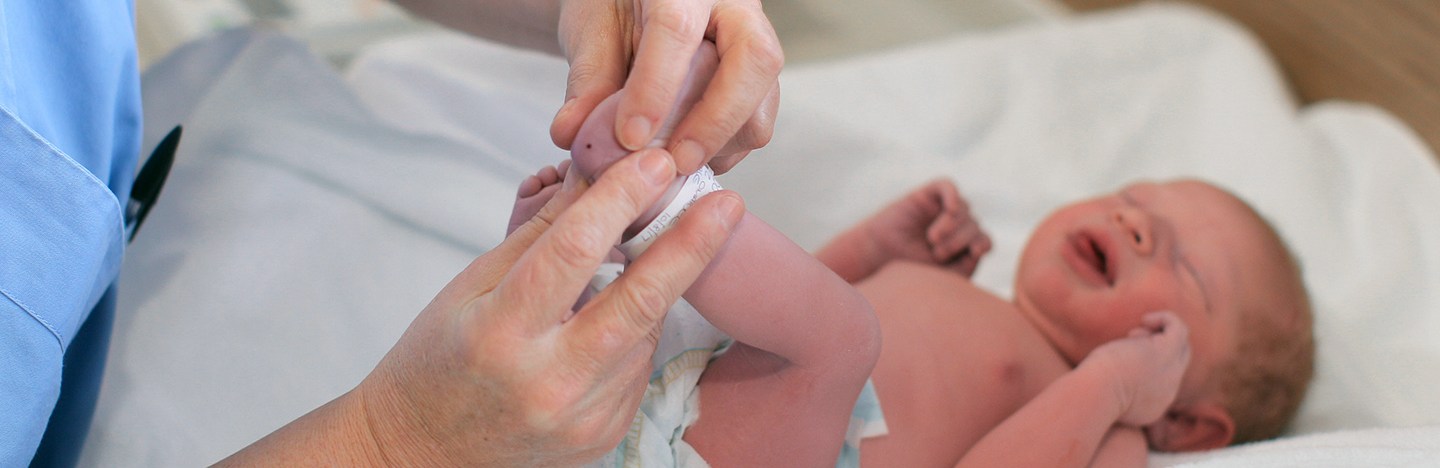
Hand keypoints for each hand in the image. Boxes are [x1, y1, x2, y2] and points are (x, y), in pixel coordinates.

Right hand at [355, 150, 744, 464]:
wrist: (422, 452)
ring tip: (637, 265)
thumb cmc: (437, 359)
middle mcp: (547, 381)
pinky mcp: (604, 436)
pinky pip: (637, 369)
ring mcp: (582, 417)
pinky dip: (634, 336)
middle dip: (690, 245)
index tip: (656, 161)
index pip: (572, 252)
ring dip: (652, 291)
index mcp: (501, 333)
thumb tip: (595, 174)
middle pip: (638, 301)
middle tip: (727, 202)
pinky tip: (608, 324)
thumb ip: (539, 234)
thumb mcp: (470, 287)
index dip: (619, 200)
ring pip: (643, 334)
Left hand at [551, 0, 782, 174]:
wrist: (634, 5)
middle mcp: (733, 6)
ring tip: (675, 162)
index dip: (655, 88)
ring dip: (723, 143)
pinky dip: (725, 149)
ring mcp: (754, 41)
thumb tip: (570, 132)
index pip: (677, 30)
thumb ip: (588, 79)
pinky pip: (757, 121)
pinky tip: (687, 153)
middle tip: (675, 161)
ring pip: (763, 99)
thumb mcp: (592, 31)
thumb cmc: (614, 8)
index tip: (630, 137)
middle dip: (715, 121)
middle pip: (754, 60)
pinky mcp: (758, 79)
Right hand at [861, 178, 991, 276]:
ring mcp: (941, 208)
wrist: (878, 259)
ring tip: (933, 240)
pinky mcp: (927, 195)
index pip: (983, 240)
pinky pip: (947, 186)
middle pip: (974, 225)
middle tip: (937, 254)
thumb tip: (979, 247)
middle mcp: (954, 225)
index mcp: (961, 245)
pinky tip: (950, 210)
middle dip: (960, 240)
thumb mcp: (942, 276)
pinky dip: (952, 196)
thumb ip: (966, 265)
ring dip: (952, 226)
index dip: (981, 244)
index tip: (973, 252)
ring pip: (963, 209)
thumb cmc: (909, 270)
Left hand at [1080, 312, 1191, 426]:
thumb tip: (1110, 370)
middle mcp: (1168, 391)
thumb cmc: (1089, 394)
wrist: (1096, 394)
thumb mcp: (1102, 398)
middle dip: (1155, 348)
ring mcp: (1171, 373)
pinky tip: (1145, 319)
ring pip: (1180, 346)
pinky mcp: (1167, 353)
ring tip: (1132, 336)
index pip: (1161, 381)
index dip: (1145, 364)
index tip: (1122, 362)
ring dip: (1158, 334)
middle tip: (1130, 343)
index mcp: (1152, 406)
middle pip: (1176, 363)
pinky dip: (1165, 319)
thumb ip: (1111, 389)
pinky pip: (1179, 329)